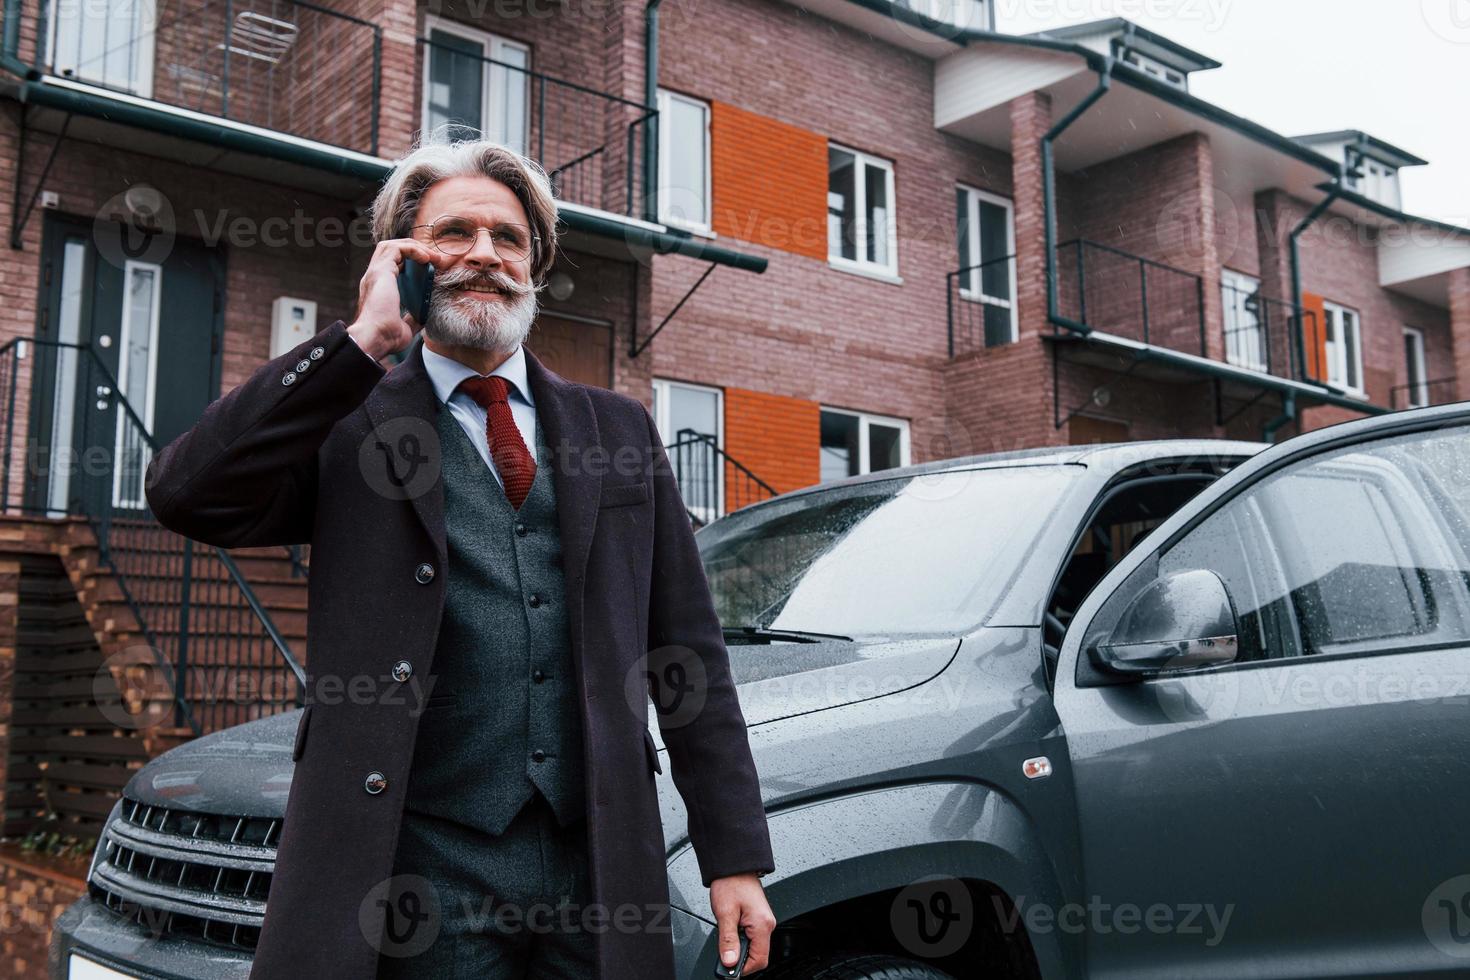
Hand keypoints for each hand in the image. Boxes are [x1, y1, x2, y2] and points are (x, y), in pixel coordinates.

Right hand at [346, 238, 440, 360]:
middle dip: (415, 250)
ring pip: (393, 246)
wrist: (376, 338)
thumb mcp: (405, 325)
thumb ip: (411, 317)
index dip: (411, 262)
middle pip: (392, 251)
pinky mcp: (381, 270)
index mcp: (378, 288)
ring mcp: (375, 272)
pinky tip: (427, 259)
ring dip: (415, 247)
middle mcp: (374, 278)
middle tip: (435, 260)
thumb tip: (422, 315)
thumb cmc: (387, 337)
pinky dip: (413, 249)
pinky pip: (397, 248)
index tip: (431, 268)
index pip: (393, 265)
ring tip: (433, 257)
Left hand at [710, 873, 775, 973]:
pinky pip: (753, 938)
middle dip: (740, 958)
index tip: (728, 968)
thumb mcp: (725, 913)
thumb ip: (727, 940)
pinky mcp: (759, 918)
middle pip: (758, 956)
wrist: (735, 865)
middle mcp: (767, 924)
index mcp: (762, 925)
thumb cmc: (731, 883)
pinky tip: (731, 932)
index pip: (759, 960)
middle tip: (724, 954)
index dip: (742, 968)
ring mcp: (764, 921)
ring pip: (755, 947)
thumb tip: (729, 961)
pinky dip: (742, 940)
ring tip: (726, 937)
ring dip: (740, 948)